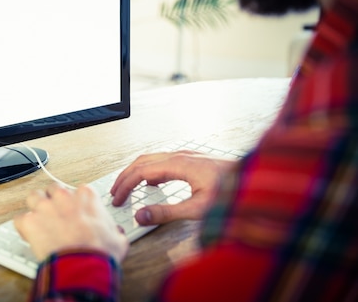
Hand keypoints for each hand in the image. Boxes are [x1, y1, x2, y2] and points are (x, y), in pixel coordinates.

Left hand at [14, 183, 128, 262]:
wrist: (83, 265)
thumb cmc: (99, 252)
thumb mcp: (117, 238)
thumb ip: (113, 230)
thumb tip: (116, 233)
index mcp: (86, 196)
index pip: (77, 190)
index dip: (74, 203)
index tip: (74, 212)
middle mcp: (64, 197)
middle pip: (52, 189)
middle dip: (52, 199)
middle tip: (54, 213)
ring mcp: (44, 207)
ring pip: (32, 197)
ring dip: (34, 207)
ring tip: (38, 220)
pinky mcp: (29, 222)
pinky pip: (19, 219)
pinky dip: (22, 227)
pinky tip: (28, 234)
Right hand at [110, 150, 236, 224]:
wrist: (256, 183)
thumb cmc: (231, 194)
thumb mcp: (197, 208)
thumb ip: (167, 213)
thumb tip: (140, 215)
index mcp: (179, 164)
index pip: (141, 171)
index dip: (125, 185)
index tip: (117, 199)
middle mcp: (181, 155)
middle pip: (143, 161)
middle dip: (125, 177)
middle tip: (115, 193)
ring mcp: (188, 156)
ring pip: (152, 158)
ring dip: (136, 172)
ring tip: (127, 187)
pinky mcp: (194, 160)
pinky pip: (164, 161)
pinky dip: (150, 170)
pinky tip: (152, 182)